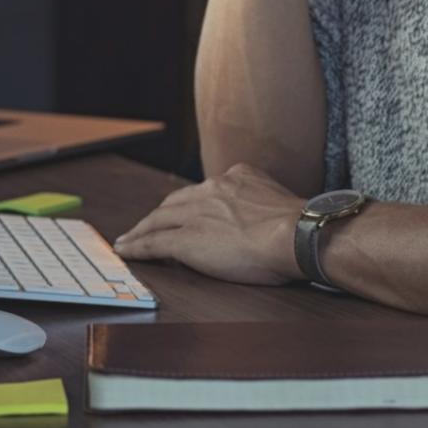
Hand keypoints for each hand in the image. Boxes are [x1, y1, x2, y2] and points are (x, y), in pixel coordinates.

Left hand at [112, 162, 305, 285]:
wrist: (296, 234)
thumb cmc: (300, 228)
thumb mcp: (280, 202)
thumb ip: (265, 204)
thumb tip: (269, 221)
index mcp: (237, 177)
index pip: (204, 192)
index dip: (189, 205)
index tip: (182, 213)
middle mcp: (212, 189)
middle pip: (175, 202)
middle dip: (160, 215)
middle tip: (146, 226)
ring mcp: (196, 213)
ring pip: (159, 220)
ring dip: (141, 230)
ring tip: (128, 240)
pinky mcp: (185, 239)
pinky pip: (154, 242)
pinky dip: (137, 246)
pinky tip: (127, 251)